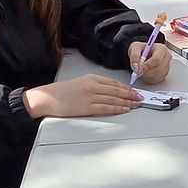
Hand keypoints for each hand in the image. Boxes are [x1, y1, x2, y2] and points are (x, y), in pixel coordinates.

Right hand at [22, 75, 141, 118]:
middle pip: (116, 90)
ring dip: (127, 102)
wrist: (48, 98)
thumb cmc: (62, 92)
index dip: (126, 88)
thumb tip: (110, 91)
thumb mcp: (80, 82)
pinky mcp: (87, 107)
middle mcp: (92, 85)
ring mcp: (90, 96)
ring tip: (135, 104)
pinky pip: (106, 108)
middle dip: (130, 94)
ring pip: (114, 99)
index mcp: (91, 78)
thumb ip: (94, 85)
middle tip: (139, 98)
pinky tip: (124, 109)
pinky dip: (117, 108)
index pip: (113, 83)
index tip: (134, 91)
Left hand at [128, 42, 170, 84]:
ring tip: (142, 71)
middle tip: (138, 72)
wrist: (143, 54)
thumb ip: (134, 56)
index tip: (139, 69)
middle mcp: (166, 58)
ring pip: (158, 75)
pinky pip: (157, 80)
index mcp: (161, 49)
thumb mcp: (135, 48)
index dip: (148, 65)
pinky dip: (149, 79)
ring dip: (147, 76)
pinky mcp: (164, 74)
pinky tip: (146, 74)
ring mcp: (166, 66)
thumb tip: (136, 66)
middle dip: (147, 72)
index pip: (157, 59)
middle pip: (159, 68)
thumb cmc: (142, 49)